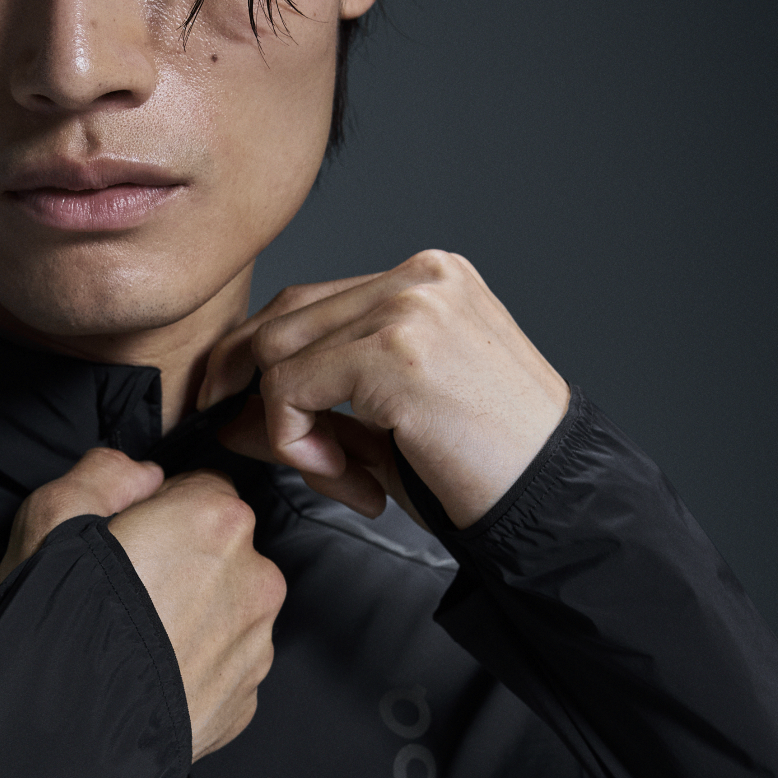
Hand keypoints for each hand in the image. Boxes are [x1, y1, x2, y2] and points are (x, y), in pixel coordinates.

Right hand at [0, 449, 284, 761]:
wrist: (67, 740)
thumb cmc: (56, 627)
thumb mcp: (51, 516)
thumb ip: (105, 472)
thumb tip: (139, 473)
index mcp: (215, 522)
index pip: (204, 487)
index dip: (159, 509)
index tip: (126, 537)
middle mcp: (253, 581)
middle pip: (224, 551)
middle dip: (182, 562)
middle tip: (123, 592)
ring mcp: (254, 648)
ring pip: (227, 610)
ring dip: (192, 616)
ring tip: (133, 642)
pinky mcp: (245, 703)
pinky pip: (223, 666)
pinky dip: (193, 667)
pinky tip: (147, 676)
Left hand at [199, 250, 569, 529]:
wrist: (550, 500)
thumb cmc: (484, 467)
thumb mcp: (382, 431)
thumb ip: (308, 409)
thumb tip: (227, 414)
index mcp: (426, 280)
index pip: (309, 302)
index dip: (261, 360)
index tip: (237, 407)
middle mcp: (418, 277)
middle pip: (283, 319)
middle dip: (257, 392)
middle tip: (286, 455)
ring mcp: (409, 307)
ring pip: (278, 354)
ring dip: (288, 429)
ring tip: (343, 476)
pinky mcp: (395, 351)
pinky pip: (290, 390)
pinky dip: (296, 443)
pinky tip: (354, 481)